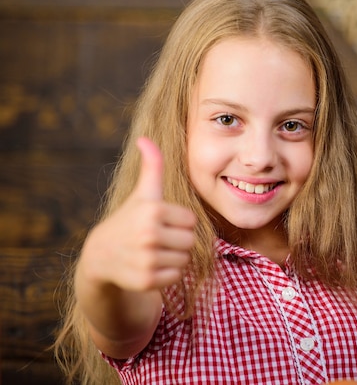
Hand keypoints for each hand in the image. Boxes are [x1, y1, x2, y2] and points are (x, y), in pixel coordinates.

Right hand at [80, 137, 196, 291]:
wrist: (102, 255)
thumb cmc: (130, 219)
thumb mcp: (143, 193)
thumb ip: (152, 166)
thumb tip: (145, 138)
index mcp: (153, 210)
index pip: (191, 220)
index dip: (179, 222)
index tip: (161, 222)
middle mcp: (149, 234)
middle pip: (190, 241)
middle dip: (178, 240)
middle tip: (158, 239)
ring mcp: (146, 258)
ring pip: (185, 259)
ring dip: (174, 257)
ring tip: (153, 251)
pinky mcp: (146, 280)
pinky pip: (176, 277)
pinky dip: (168, 274)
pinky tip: (151, 266)